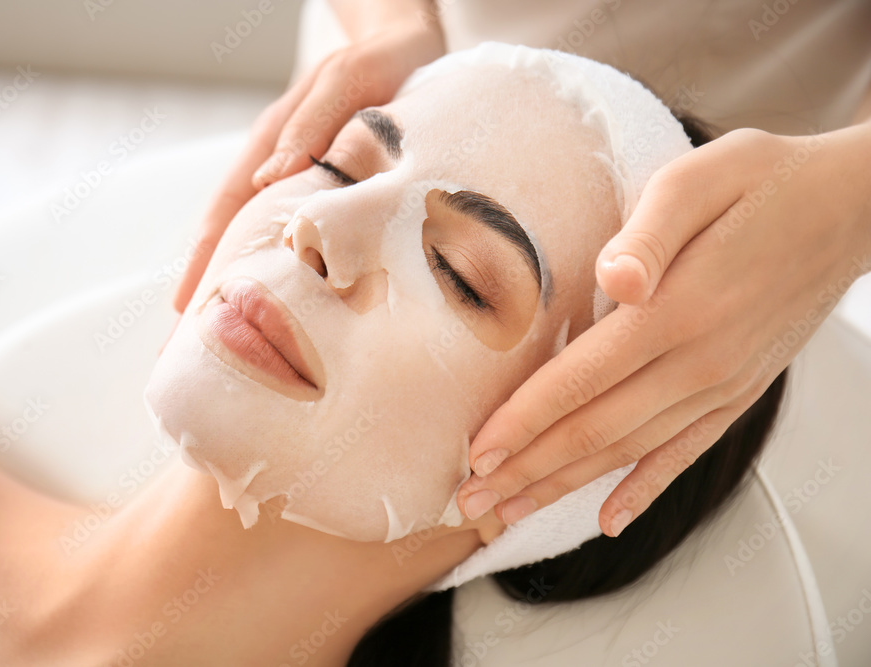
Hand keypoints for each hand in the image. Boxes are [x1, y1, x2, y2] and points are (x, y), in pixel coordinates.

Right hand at [171, 14, 444, 314]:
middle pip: (232, 238)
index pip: (227, 214)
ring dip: (239, 288)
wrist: (407, 43)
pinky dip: (281, 273)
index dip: (203, 262)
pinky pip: (295, 238)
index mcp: (275, 146)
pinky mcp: (329, 191)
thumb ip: (311, 126)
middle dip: (207, 291)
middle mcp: (279, 168)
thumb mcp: (347, 85)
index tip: (182, 311)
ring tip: (223, 342)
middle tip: (183, 350)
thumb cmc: (380, 62)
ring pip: (261, 243)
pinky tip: (283, 305)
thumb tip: (269, 180)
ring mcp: (299, 183)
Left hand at [456, 123, 870, 534]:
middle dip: (526, 470)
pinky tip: (610, 520)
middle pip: (595, 431)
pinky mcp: (739, 394)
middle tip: (470, 503)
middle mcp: (699, 362)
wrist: (848, 211)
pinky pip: (685, 453)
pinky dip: (643, 489)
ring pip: (630, 451)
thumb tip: (612, 280)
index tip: (475, 455)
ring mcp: (722, 386)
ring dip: (565, 486)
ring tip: (511, 512)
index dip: (522, 422)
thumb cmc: (760, 183)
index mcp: (676, 310)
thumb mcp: (700, 179)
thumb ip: (650, 232)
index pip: (580, 380)